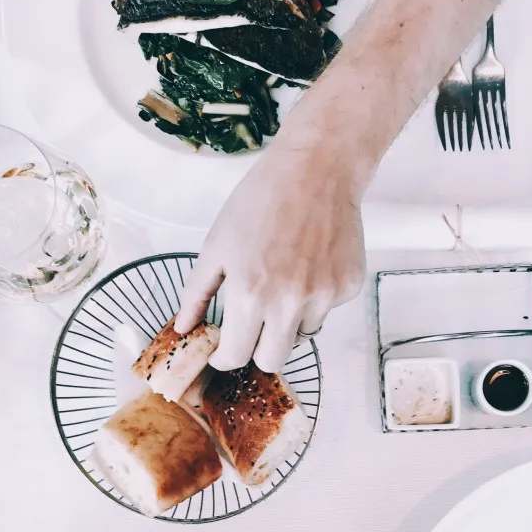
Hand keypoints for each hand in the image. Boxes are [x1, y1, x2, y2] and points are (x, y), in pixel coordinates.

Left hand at [175, 138, 365, 371]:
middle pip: (272, 361)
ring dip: (288, 322)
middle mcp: (289, 304)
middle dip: (256, 350)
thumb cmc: (261, 201)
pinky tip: (309, 264)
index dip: (224, 357)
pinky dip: (314, 298)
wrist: (316, 170)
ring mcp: (323, 297)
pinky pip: (325, 311)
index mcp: (250, 295)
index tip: (223, 349)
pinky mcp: (347, 288)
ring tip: (284, 280)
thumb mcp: (216, 245)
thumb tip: (184, 328)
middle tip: (252, 327)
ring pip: (301, 336)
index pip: (235, 356)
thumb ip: (196, 293)